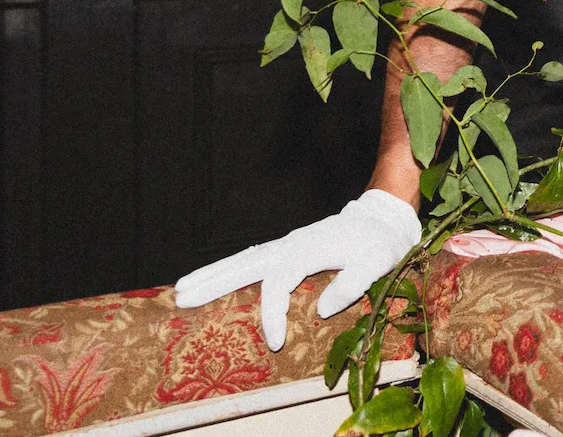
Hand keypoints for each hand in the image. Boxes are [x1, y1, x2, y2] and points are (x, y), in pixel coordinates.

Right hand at [174, 190, 421, 350]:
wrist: (381, 219)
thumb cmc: (379, 244)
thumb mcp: (376, 264)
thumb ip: (351, 285)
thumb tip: (320, 311)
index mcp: (308, 251)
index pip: (278, 284)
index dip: (272, 313)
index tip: (274, 343)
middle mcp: (291, 245)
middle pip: (246, 264)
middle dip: (214, 281)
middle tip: (181, 297)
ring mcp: (287, 245)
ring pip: (243, 259)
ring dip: (213, 273)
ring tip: (181, 288)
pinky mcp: (288, 248)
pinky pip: (253, 258)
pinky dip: (230, 267)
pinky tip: (213, 278)